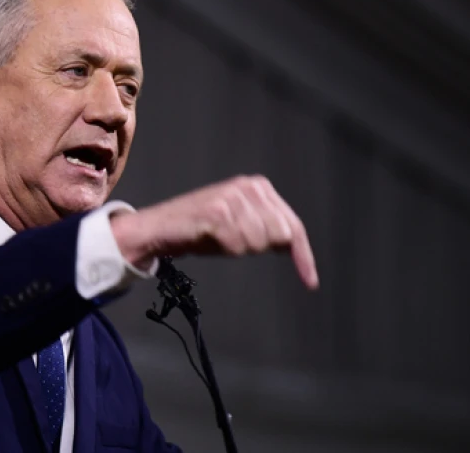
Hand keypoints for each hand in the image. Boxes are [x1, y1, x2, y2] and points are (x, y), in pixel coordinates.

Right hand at [110, 176, 318, 288]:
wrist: (160, 228)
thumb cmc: (200, 229)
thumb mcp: (241, 225)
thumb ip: (268, 229)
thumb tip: (291, 246)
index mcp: (259, 187)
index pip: (293, 226)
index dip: (302, 257)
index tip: (309, 281)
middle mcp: (249, 187)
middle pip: (280, 236)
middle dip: (258, 248)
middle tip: (231, 241)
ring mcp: (233, 197)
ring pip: (259, 242)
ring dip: (238, 248)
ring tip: (218, 238)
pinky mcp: (218, 211)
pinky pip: (237, 245)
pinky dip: (225, 249)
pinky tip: (209, 238)